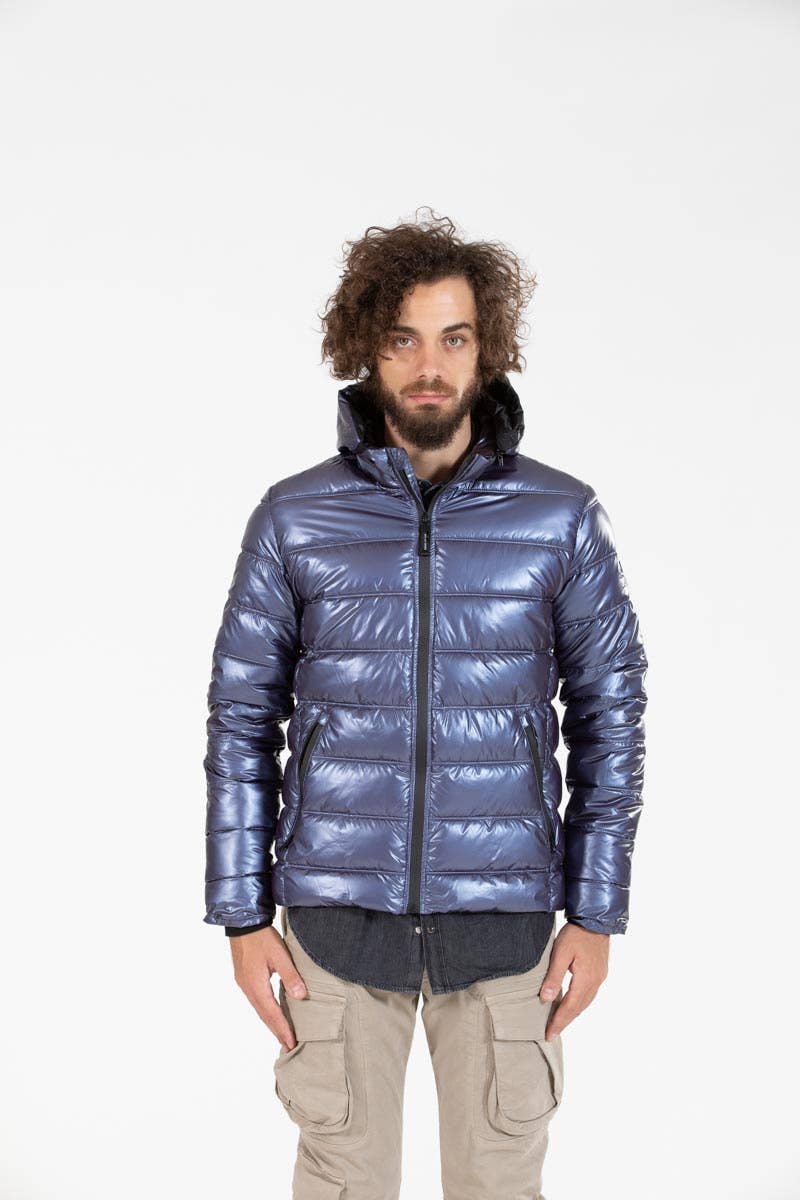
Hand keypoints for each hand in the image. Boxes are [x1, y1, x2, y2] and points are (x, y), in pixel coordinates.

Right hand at [229, 926, 307, 1050]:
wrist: (243, 923)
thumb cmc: (262, 937)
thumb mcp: (280, 955)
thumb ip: (290, 976)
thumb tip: (300, 997)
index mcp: (256, 985)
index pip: (272, 1013)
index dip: (282, 1029)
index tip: (291, 1043)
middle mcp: (247, 988)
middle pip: (263, 1015)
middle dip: (276, 1031)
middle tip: (287, 1046)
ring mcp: (244, 983)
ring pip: (259, 1008)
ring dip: (270, 1022)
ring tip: (282, 1034)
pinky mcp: (243, 977)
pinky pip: (255, 1000)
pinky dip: (265, 1010)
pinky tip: (271, 1012)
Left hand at [539, 922, 609, 1040]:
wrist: (596, 919)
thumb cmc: (576, 934)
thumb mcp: (561, 953)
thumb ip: (554, 977)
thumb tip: (545, 999)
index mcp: (585, 980)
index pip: (569, 1007)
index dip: (558, 1022)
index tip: (548, 1035)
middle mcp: (595, 983)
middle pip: (578, 1009)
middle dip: (564, 1022)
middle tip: (551, 1034)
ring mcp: (600, 978)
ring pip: (585, 1003)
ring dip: (572, 1014)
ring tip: (560, 1022)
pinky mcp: (600, 972)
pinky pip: (589, 995)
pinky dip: (579, 1004)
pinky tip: (572, 1004)